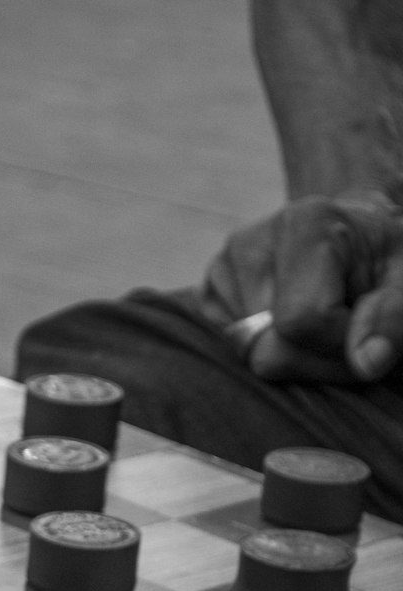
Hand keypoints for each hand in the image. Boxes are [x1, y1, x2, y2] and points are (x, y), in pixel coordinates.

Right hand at [200, 190, 402, 382]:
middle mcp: (250, 241)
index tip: (364, 333)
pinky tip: (289, 323)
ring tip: (319, 323)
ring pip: (247, 357)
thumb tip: (367, 362)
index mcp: (306, 223)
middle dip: (313, 361)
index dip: (338, 347)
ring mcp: (223, 269)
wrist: (353, 236)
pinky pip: (231, 351)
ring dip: (292, 357)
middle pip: (267, 351)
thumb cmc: (383, 259)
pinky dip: (265, 348)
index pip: (301, 322)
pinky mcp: (210, 293)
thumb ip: (394, 318)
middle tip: (344, 337)